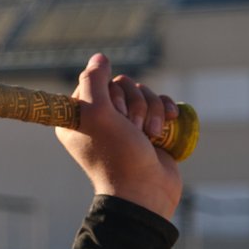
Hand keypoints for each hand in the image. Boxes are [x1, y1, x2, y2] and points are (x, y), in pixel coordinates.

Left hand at [54, 53, 182, 218]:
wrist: (145, 191)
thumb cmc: (116, 155)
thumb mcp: (96, 114)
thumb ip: (93, 81)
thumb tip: (100, 57)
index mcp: (79, 117)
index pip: (97, 82)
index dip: (111, 95)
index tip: (112, 116)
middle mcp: (100, 119)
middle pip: (123, 86)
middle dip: (135, 105)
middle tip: (132, 129)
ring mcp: (127, 125)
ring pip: (144, 94)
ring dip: (152, 111)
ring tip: (150, 135)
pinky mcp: (150, 130)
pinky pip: (160, 103)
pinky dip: (166, 110)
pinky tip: (170, 122)